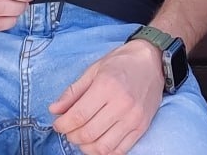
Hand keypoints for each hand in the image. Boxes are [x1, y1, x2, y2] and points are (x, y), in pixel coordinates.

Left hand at [49, 40, 164, 154]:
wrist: (152, 61)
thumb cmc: (121, 63)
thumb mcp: (93, 70)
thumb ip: (72, 91)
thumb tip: (54, 110)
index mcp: (107, 86)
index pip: (78, 116)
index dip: (62, 125)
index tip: (58, 124)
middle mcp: (122, 104)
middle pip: (88, 134)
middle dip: (71, 136)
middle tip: (69, 129)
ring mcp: (134, 118)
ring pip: (102, 147)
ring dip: (86, 147)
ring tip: (82, 137)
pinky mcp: (142, 127)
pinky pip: (120, 151)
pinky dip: (104, 152)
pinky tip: (98, 142)